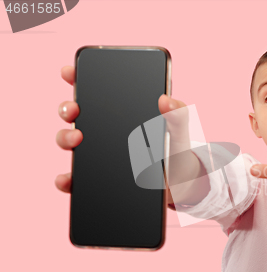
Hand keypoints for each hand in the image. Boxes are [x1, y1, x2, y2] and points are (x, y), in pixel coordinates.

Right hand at [54, 66, 192, 203]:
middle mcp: (103, 129)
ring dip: (64, 137)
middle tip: (74, 110)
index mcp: (121, 111)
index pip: (94, 90)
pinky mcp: (97, 177)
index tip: (69, 71)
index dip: (78, 76)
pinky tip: (68, 179)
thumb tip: (165, 99)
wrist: (178, 181)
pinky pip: (75, 177)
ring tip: (76, 139)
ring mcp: (97, 153)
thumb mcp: (178, 131)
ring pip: (68, 140)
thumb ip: (177, 114)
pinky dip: (66, 179)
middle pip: (74, 113)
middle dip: (67, 108)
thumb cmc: (176, 150)